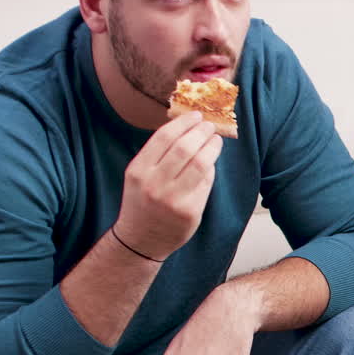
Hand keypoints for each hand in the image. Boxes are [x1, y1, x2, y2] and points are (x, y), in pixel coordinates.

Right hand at [113, 111, 222, 260]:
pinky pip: (206, 183)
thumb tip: (189, 127)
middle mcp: (154, 184)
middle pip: (185, 148)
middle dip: (201, 132)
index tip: (196, 115)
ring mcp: (173, 199)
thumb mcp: (139, 175)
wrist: (141, 238)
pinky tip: (210, 163)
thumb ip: (158, 154)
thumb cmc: (142, 201)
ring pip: (200, 164)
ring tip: (215, 140)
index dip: (184, 123)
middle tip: (210, 126)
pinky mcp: (190, 212)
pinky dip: (210, 169)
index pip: (164, 137)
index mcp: (138, 170)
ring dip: (212, 148)